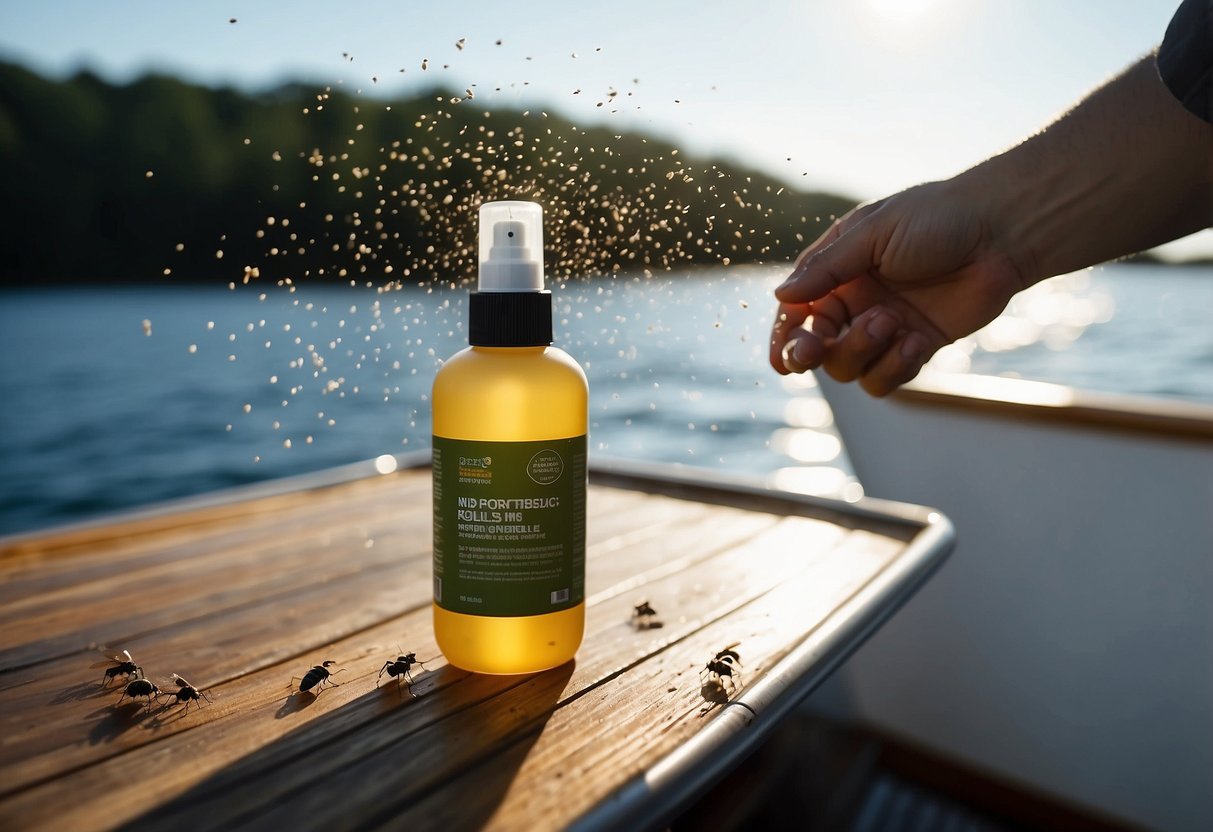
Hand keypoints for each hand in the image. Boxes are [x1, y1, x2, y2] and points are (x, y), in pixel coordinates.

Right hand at [769, 180, 1027, 395]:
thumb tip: (780, 295)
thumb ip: (827, 268)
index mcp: (838, 271)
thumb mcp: (873, 234)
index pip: (796, 312)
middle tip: (818, 348)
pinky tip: (916, 342)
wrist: (1003, 231)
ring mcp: (886, 327)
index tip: (783, 358)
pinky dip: (894, 368)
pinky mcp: (917, 346)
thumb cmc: (937, 218)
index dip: (784, 338)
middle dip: (812, 352)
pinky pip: (887, 378)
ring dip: (862, 351)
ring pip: (850, 368)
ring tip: (892, 322)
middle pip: (817, 347)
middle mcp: (856, 302)